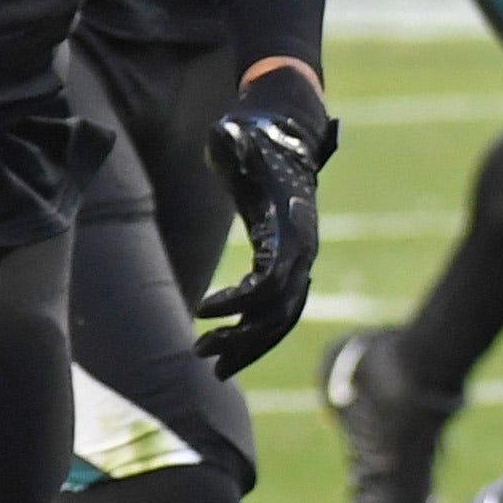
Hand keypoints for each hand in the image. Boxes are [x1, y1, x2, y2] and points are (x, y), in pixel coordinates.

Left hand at [195, 62, 337, 373]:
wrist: (284, 137)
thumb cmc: (254, 139)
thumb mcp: (239, 137)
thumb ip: (233, 142)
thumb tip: (225, 136)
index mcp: (293, 228)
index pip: (272, 281)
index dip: (239, 302)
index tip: (201, 310)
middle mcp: (304, 252)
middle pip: (279, 312)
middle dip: (241, 337)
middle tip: (198, 350)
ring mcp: (300, 262)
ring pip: (281, 320)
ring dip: (248, 346)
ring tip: (211, 366)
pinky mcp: (288, 265)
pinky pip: (277, 312)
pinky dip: (255, 335)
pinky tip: (227, 349)